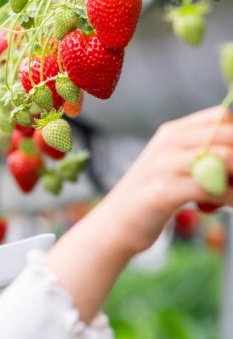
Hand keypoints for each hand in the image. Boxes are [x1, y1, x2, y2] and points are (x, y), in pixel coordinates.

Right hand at [46, 105, 232, 323]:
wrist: (116, 222)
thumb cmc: (154, 195)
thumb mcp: (175, 166)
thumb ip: (202, 156)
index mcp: (172, 132)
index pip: (221, 116)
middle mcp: (167, 142)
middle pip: (227, 134)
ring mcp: (163, 165)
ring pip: (223, 157)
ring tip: (230, 193)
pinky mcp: (162, 191)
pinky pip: (210, 188)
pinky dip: (226, 198)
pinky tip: (219, 205)